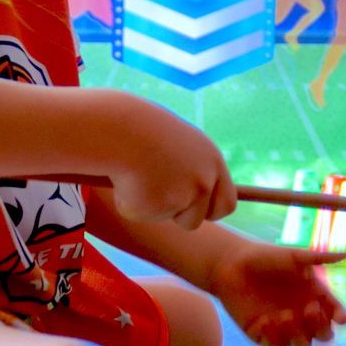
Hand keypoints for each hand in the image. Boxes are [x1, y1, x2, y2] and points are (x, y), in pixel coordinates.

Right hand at [106, 100, 237, 230]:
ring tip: (139, 180)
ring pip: (171, 218)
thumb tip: (191, 191)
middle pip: (201, 218)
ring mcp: (184, 195)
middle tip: (163, 199)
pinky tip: (126, 182)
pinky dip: (133, 204)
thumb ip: (189, 168)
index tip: (197, 209)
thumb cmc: (143, 131)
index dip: (211, 210)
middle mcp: (204, 179)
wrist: (118, 128)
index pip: (227, 202)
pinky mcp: (160, 207)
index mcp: (212, 161)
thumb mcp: (175, 145)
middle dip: (185, 217)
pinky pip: (144, 215)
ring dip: (156, 208)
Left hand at [209, 242, 345, 345]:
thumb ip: (318, 258)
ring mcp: (284, 328)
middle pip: (323, 335)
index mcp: (314, 297)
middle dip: (321, 327)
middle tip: (310, 310)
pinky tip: (266, 320)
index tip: (340, 316)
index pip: (335, 313)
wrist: (231, 264)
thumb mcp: (293, 256)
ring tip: (283, 315)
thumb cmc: (265, 257)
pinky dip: (274, 337)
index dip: (340, 317)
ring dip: (298, 334)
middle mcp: (302, 315)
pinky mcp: (263, 336)